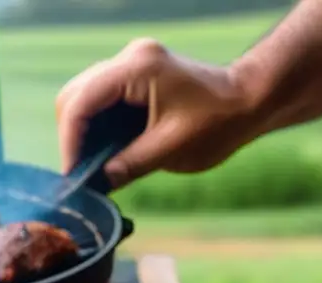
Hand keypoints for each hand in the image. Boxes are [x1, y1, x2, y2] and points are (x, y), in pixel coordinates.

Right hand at [56, 38, 255, 188]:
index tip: (73, 174)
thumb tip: (95, 184)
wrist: (251, 100)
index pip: (81, 101)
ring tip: (91, 167)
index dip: (70, 141)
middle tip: (80, 173)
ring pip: (84, 97)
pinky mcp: (135, 76)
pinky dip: (97, 127)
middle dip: (72, 136)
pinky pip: (101, 100)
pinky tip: (106, 152)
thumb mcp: (171, 150)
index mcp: (138, 68)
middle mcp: (129, 58)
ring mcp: (131, 64)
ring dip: (83, 133)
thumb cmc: (219, 122)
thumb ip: (128, 165)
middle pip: (75, 94)